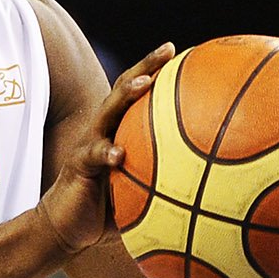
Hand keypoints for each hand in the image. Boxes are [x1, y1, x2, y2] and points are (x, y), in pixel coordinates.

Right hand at [38, 43, 174, 252]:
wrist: (67, 227)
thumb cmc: (107, 211)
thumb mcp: (141, 193)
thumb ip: (167, 183)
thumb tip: (211, 190)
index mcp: (120, 131)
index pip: (140, 94)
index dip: (158, 71)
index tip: (183, 53)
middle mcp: (105, 130)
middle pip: (124, 88)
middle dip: (146, 66)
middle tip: (169, 50)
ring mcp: (90, 144)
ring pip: (108, 111)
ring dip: (126, 95)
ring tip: (145, 84)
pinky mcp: (79, 164)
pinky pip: (94, 154)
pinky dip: (107, 152)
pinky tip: (119, 155)